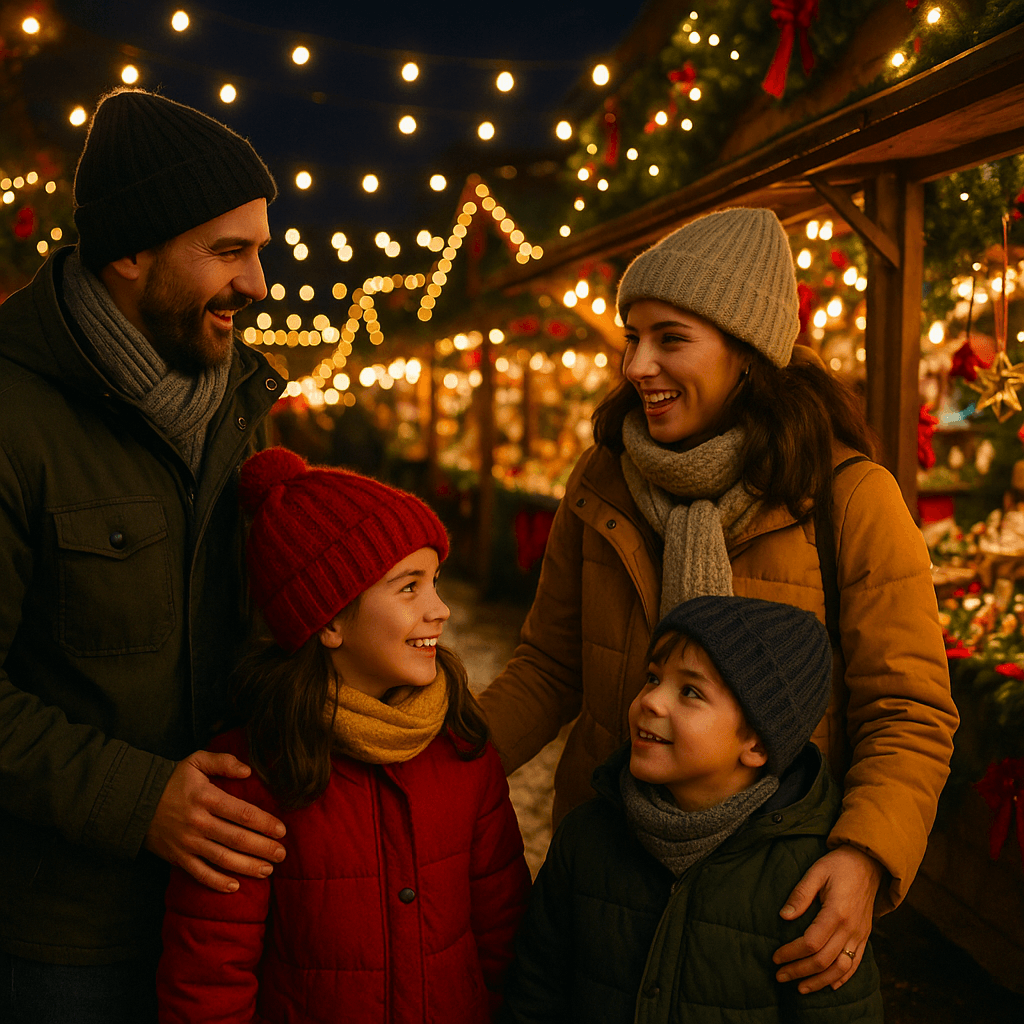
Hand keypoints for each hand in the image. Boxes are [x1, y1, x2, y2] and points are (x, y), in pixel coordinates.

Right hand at [144, 750, 285, 892]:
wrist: (133, 801)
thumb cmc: (172, 780)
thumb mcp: (196, 761)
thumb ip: (223, 762)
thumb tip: (248, 770)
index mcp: (206, 798)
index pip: (242, 813)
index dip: (264, 823)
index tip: (282, 830)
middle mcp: (199, 822)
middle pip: (237, 839)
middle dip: (263, 848)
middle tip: (282, 854)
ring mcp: (188, 843)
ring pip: (222, 859)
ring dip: (247, 866)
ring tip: (268, 870)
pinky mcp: (177, 858)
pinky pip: (199, 874)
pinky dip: (217, 882)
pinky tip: (235, 887)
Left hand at [773, 845, 883, 993]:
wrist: (868, 863)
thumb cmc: (838, 865)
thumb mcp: (816, 872)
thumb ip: (800, 894)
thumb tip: (783, 916)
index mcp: (836, 912)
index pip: (810, 943)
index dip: (791, 953)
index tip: (775, 957)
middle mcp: (850, 929)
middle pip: (823, 960)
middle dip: (799, 971)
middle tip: (779, 976)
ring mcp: (860, 935)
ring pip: (841, 969)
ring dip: (820, 982)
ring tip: (800, 988)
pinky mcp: (865, 937)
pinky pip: (856, 964)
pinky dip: (842, 978)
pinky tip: (830, 986)